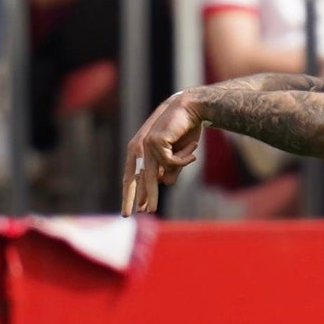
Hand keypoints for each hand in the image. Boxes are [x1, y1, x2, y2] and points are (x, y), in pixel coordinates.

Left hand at [121, 91, 204, 215]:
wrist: (192, 107)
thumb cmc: (186, 128)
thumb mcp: (178, 153)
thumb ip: (171, 168)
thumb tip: (165, 183)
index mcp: (140, 149)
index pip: (131, 175)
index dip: (131, 192)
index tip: (134, 209)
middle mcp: (138, 147)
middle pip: (134, 178)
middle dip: (133, 199)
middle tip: (129, 216)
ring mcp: (145, 145)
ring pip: (152, 176)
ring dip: (158, 189)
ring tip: (153, 209)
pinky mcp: (155, 142)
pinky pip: (171, 162)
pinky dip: (184, 159)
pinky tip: (194, 149)